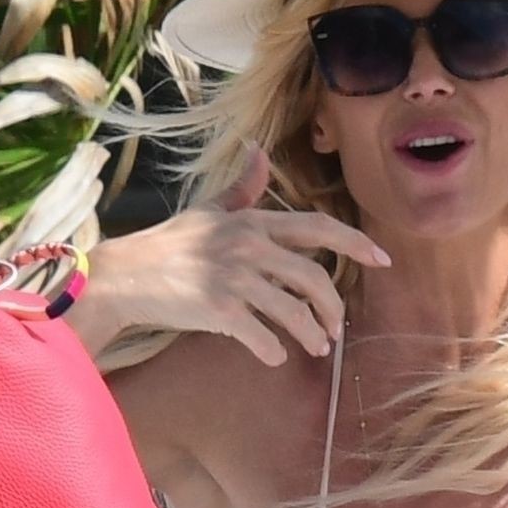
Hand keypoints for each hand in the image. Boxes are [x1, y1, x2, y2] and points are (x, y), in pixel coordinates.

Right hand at [92, 145, 390, 366]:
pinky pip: (262, 336)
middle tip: (336, 329)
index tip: (383, 260)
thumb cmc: (168, 245)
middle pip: (314, 278)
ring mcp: (233, 277)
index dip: (355, 243)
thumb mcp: (208, 210)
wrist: (124, 275)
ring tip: (317, 348)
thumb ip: (241, 188)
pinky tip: (275, 357)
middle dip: (333, 308)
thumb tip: (258, 150)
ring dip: (312, 335)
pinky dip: (274, 351)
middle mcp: (247, 245)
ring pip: (294, 311)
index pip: (317, 227)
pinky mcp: (218, 309)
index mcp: (251, 221)